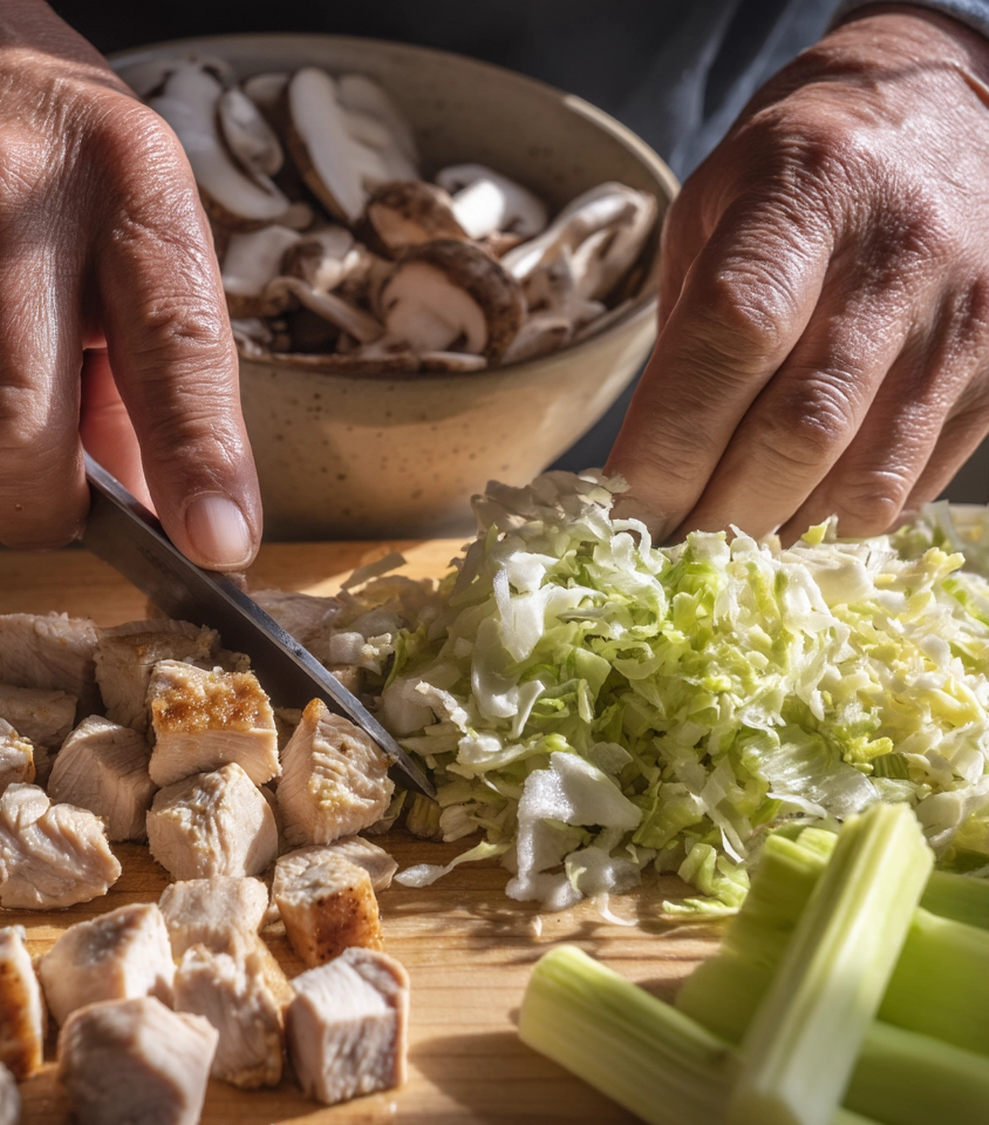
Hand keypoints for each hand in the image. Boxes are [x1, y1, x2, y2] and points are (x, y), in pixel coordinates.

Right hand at [0, 0, 260, 568]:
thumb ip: (161, 377)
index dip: (197, 460)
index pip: (173, 349)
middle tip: (61, 496)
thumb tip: (158, 514)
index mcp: (124, 188)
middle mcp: (0, 203)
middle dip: (43, 510)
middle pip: (9, 436)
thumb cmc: (53, 157)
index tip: (216, 543)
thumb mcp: (142, 233)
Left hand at [606, 6, 988, 542]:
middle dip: (717, 515)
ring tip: (723, 551)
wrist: (941, 116)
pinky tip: (793, 518)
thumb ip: (684, 331)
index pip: (732, 339)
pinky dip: (838, 522)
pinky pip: (911, 483)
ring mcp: (963, 318)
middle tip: (662, 555)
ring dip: (778, 535)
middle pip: (799, 429)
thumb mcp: (712, 212)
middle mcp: (898, 256)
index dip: (671, 445)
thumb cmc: (795, 169)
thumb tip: (649, 472)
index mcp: (805, 196)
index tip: (622, 514)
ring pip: (862, 476)